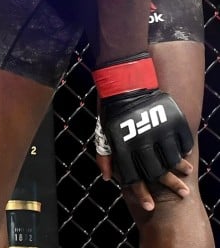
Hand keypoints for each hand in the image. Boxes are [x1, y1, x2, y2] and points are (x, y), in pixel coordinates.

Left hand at [93, 52, 193, 209]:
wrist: (126, 82)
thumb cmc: (113, 110)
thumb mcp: (103, 131)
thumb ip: (105, 156)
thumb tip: (108, 178)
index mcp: (123, 145)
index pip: (132, 176)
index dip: (140, 193)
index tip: (149, 207)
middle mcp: (142, 141)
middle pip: (157, 171)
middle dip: (169, 186)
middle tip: (181, 195)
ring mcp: (160, 131)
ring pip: (173, 158)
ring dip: (180, 169)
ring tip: (185, 175)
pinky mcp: (173, 121)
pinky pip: (183, 141)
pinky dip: (184, 149)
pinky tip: (185, 154)